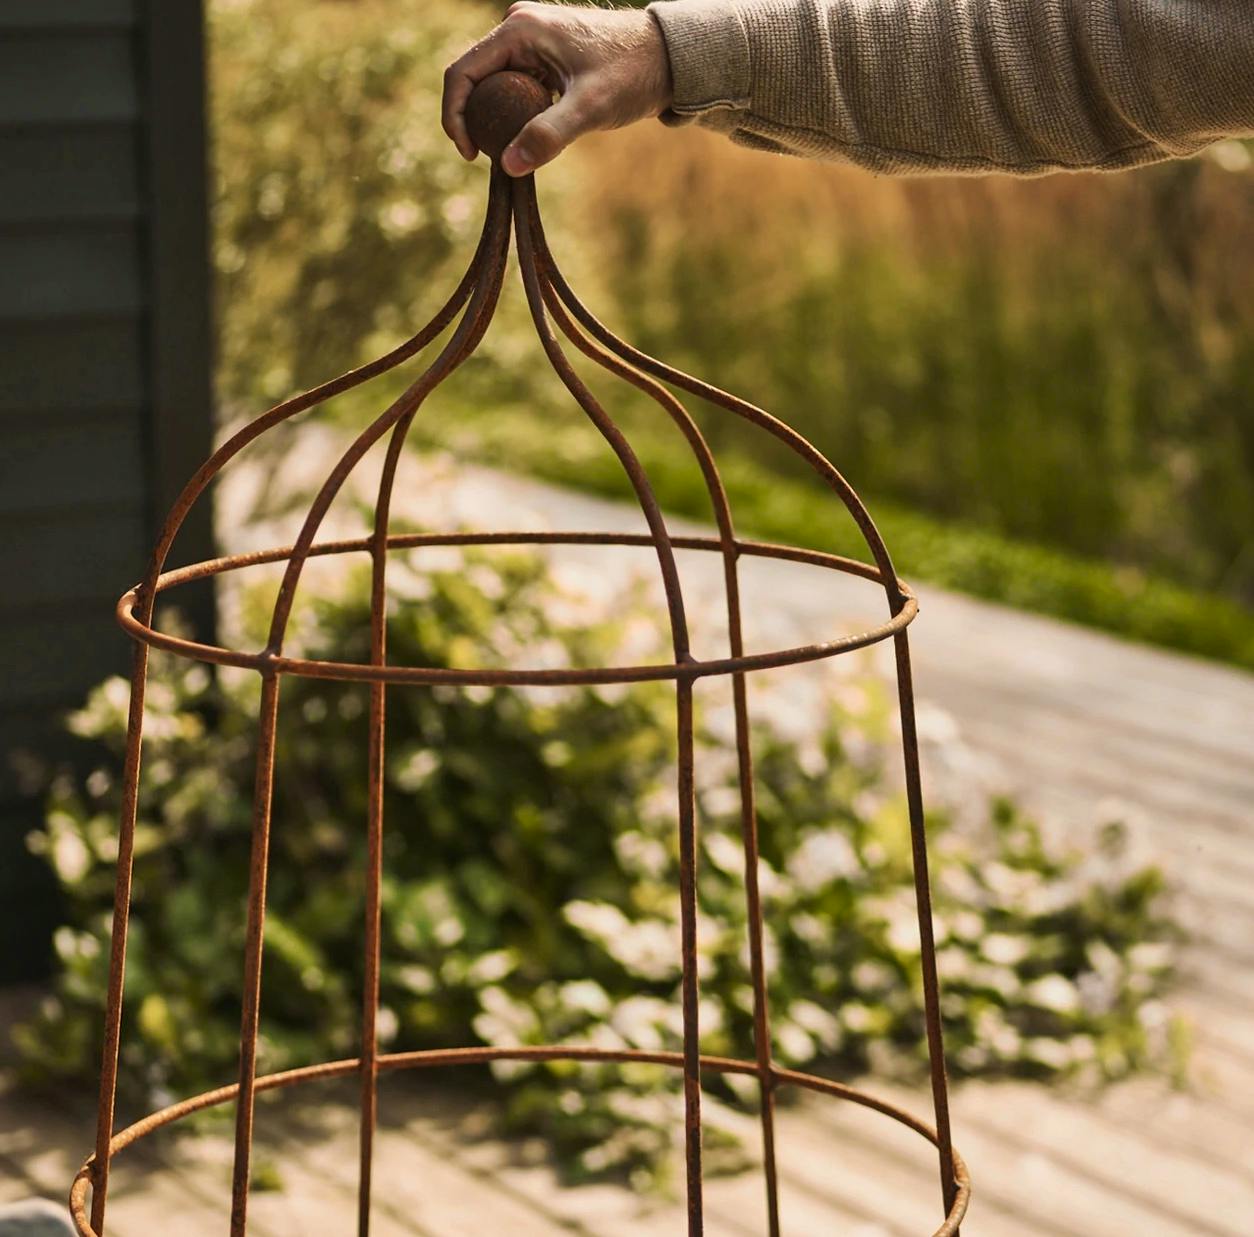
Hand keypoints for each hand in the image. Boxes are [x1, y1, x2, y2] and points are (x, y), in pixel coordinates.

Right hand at [442, 2, 672, 176]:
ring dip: (497, 121)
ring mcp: (529, 40)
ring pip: (493, 87)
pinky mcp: (541, 54)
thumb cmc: (633, 73)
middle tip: (496, 158)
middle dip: (478, 122)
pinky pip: (513, 87)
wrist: (667, 58)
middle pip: (474, 80)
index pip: (463, 72)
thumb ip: (548, 136)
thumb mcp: (591, 108)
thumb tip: (508, 165)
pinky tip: (530, 136)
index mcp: (520, 29)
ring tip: (516, 149)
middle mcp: (518, 27)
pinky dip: (515, 115)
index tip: (471, 156)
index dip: (456, 117)